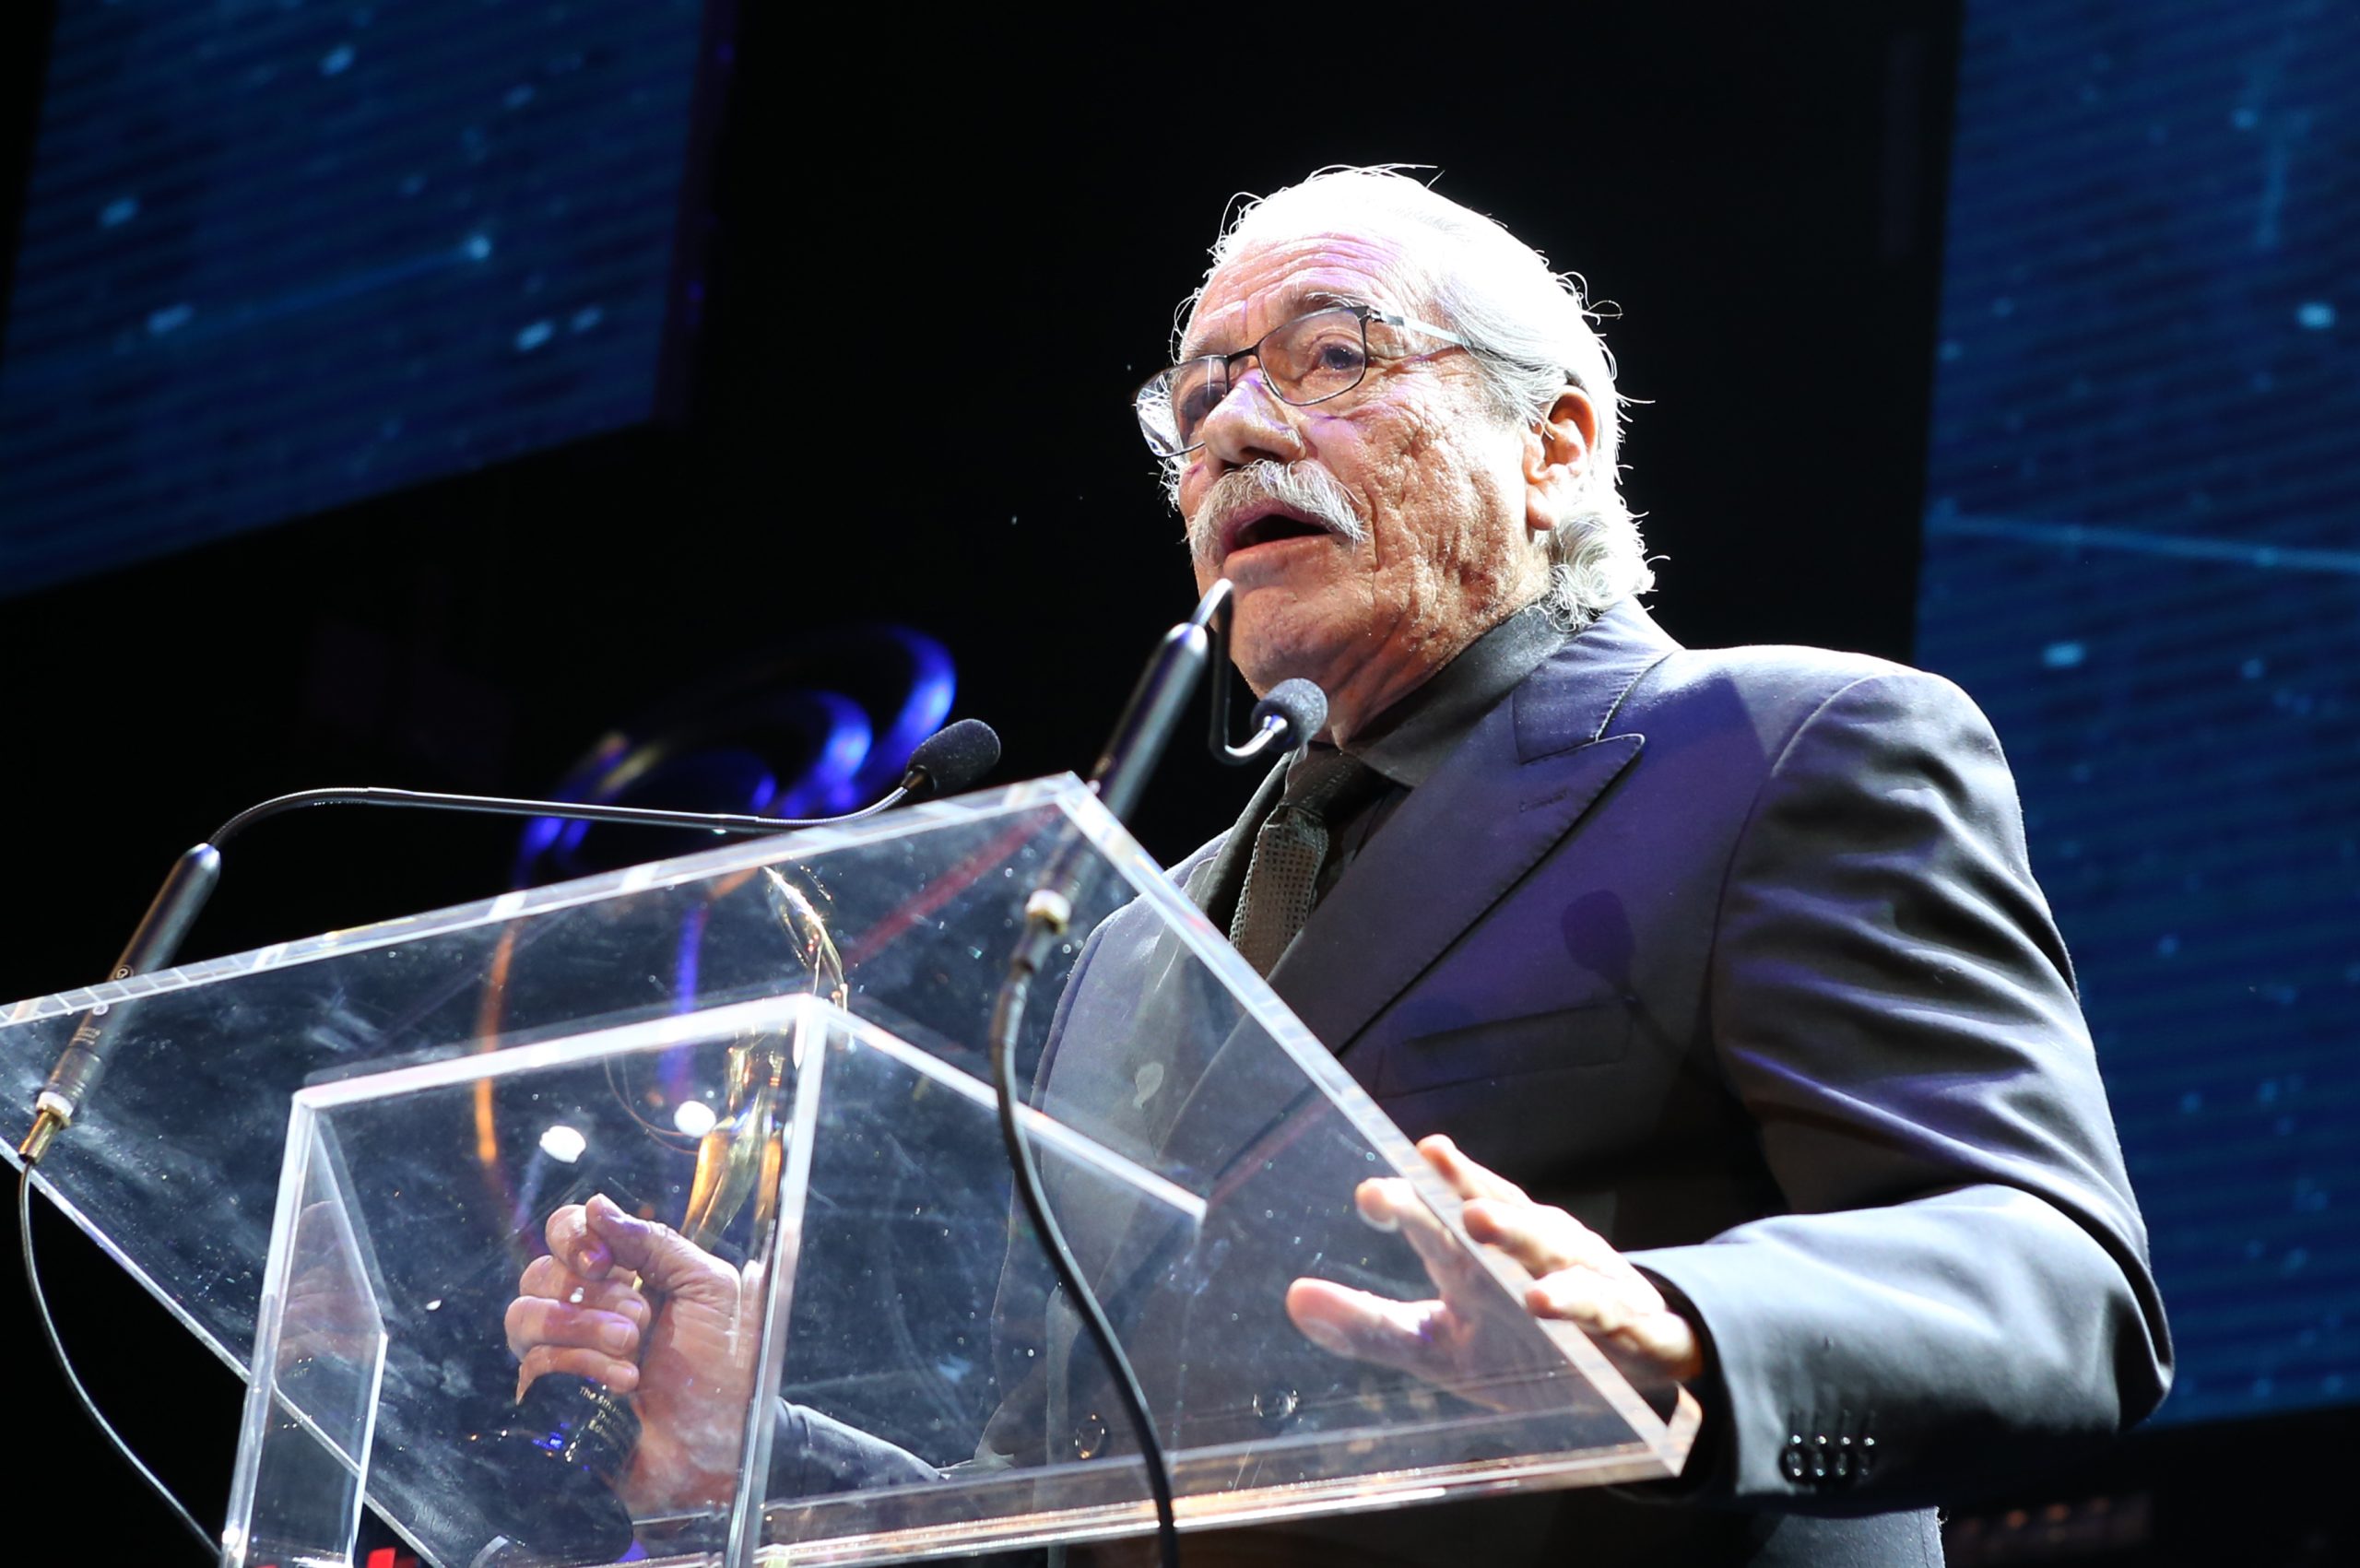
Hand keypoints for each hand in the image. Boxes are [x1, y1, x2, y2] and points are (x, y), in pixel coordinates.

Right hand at [504, 1193, 758, 1510]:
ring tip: (630, 1351)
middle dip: (596, 1296)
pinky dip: (583, 1368)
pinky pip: (534, 1363)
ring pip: (524, 1314)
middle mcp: (584, 1307)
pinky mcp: (549, 1395)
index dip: (574, 1236)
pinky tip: (623, 1383)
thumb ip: (656, 1242)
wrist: (717, 1443)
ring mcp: (561, 1352)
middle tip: (640, 1322)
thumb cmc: (721, 1367)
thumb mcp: (709, 1288)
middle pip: (541, 1270)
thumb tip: (597, 1205)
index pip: (567, 1230)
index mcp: (623, 1274)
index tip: (605, 1262)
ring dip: (583, 1329)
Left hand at [1285, 1134, 1704, 1400]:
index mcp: (1480, 1254)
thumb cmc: (1523, 1347)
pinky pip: (1603, 1306)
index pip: (1440, 1215)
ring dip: (1516, 1230)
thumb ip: (1370, 1325)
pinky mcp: (1625, 1321)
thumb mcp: (1439, 1346)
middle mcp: (1531, 1250)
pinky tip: (1546, 1300)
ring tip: (1478, 1221)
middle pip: (1498, 1207)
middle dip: (1465, 1185)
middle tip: (1431, 1161)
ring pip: (1551, 1243)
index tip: (1369, 1195)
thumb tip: (1293, 1297)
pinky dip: (1578, 1299)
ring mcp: (1582, 1278)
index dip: (1410, 1199)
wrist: (1631, 1375)